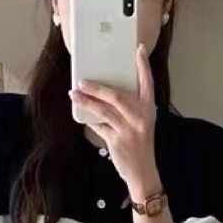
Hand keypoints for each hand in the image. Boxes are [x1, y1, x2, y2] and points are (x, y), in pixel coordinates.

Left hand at [69, 44, 161, 198]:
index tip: (137, 49)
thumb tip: (106, 93)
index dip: (143, 66)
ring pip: (103, 110)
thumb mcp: (141, 124)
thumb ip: (130, 109)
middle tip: (82, 81)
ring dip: (86, 101)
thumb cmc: (140, 145)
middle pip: (117, 96)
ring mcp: (129, 130)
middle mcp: (141, 117)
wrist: (143, 172)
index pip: (147, 83)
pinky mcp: (117, 141)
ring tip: (74, 94)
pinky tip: (82, 115)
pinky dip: (90, 120)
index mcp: (149, 109)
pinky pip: (99, 126)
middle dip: (97, 87)